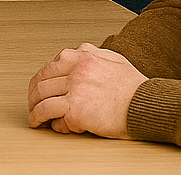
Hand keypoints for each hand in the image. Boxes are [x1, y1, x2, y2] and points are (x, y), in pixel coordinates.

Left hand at [27, 43, 145, 137]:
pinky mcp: (76, 110)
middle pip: (41, 83)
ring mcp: (74, 90)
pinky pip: (54, 117)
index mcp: (81, 56)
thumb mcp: (113, 58)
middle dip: (33, 97)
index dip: (40, 82)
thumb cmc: (134, 87)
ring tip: (36, 120)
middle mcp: (74, 70)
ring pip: (42, 100)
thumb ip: (93, 54)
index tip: (38, 90)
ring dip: (36, 112)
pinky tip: (54, 127)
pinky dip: (50, 123)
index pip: (49, 68)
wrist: (148, 105)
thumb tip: (78, 54)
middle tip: (33, 106)